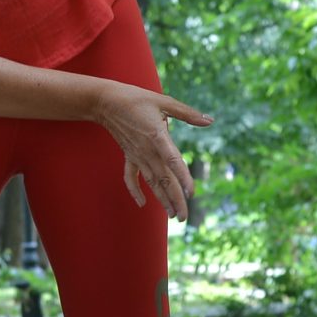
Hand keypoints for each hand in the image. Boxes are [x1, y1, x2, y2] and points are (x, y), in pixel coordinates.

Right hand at [95, 81, 214, 220]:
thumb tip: (210, 120)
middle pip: (163, 179)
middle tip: (185, 218)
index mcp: (157, 137)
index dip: (182, 177)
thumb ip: (187, 113)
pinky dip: (135, 190)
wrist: (106, 101)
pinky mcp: (129, 155)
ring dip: (162, 199)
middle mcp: (147, 150)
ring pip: (152, 182)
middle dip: (175, 199)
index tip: (191, 193)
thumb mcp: (164, 101)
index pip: (173, 161)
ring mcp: (137, 155)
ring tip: (174, 215)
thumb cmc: (137, 98)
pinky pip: (131, 177)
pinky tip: (142, 203)